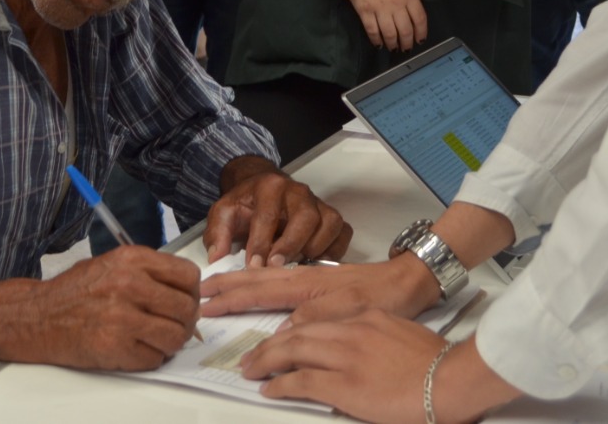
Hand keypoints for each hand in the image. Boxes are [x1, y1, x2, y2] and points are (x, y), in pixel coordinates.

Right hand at [21, 246, 201, 370]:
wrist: (37, 316)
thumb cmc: (75, 291)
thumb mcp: (113, 264)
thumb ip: (149, 273)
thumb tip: (186, 292)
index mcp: (132, 259)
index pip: (188, 276)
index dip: (192, 292)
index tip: (185, 300)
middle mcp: (129, 284)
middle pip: (187, 308)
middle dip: (185, 321)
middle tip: (174, 325)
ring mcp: (122, 317)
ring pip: (175, 336)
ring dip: (171, 343)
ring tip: (157, 340)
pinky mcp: (114, 347)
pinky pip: (154, 358)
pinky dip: (151, 358)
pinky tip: (137, 349)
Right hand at [201, 252, 439, 323]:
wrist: (409, 280)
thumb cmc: (383, 296)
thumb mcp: (351, 311)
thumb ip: (313, 317)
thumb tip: (280, 332)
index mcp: (306, 284)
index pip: (258, 291)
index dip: (230, 300)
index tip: (205, 306)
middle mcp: (303, 277)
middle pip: (254, 278)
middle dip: (225, 284)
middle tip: (198, 290)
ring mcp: (310, 277)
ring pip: (265, 275)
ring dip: (238, 279)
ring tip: (216, 282)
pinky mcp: (318, 281)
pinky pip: (278, 278)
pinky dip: (259, 279)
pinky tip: (257, 282)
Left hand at [205, 158, 352, 265]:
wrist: (263, 188)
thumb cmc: (245, 204)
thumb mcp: (224, 213)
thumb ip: (218, 234)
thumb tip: (217, 260)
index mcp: (269, 186)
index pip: (267, 215)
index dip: (260, 242)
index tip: (254, 265)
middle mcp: (298, 191)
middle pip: (305, 216)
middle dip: (291, 244)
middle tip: (277, 266)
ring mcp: (318, 203)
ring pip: (329, 223)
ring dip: (316, 248)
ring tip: (298, 266)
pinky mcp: (331, 215)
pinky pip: (343, 232)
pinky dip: (335, 250)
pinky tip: (317, 264)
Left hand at [240, 311, 452, 422]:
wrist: (450, 379)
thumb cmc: (434, 363)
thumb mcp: (399, 334)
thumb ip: (374, 336)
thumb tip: (357, 352)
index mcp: (365, 318)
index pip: (317, 321)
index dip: (291, 332)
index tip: (278, 340)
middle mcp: (351, 330)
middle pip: (297, 333)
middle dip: (269, 346)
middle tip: (251, 356)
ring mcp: (345, 356)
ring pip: (293, 351)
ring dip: (266, 361)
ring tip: (250, 370)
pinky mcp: (344, 384)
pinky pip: (301, 381)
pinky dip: (281, 384)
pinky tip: (269, 389)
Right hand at [344, 0, 427, 50]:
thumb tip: (412, 10)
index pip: (419, 19)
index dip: (421, 33)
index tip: (420, 39)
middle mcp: (397, 4)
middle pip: (406, 30)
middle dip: (407, 42)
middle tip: (406, 48)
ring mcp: (380, 9)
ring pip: (390, 34)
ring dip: (393, 44)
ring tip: (394, 48)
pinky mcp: (365, 11)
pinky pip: (372, 31)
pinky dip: (376, 40)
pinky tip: (379, 44)